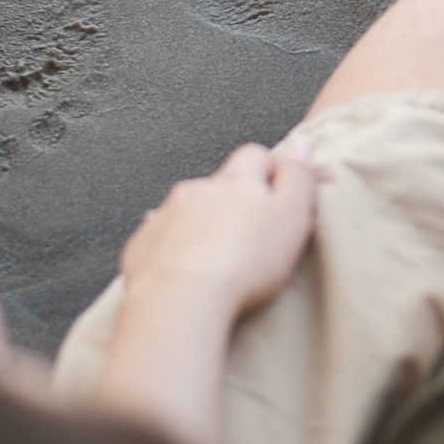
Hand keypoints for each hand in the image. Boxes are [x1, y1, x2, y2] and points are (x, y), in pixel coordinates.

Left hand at [116, 140, 319, 323]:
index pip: (254, 156)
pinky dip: (174, 249)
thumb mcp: (291, 217)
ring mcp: (165, 216)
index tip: (279, 192)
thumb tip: (300, 146)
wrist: (182, 298)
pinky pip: (161, 239)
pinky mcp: (144, 245)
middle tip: (251, 233)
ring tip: (218, 258)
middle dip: (233, 200)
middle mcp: (195, 191)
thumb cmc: (242, 262)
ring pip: (187, 210)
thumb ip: (299, 177)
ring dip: (201, 224)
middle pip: (218, 184)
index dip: (270, 170)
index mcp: (234, 182)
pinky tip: (187, 272)